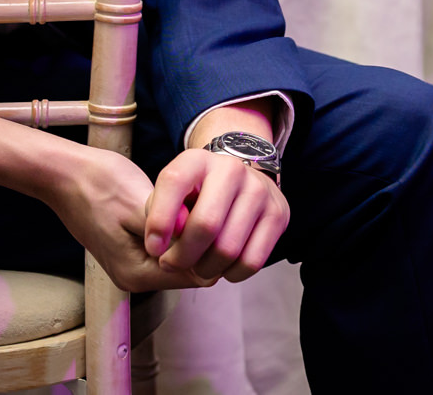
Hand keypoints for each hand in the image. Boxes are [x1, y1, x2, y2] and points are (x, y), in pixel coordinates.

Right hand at [50, 144, 213, 292]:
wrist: (63, 175)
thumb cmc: (97, 184)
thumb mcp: (137, 204)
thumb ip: (170, 228)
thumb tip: (203, 241)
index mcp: (138, 273)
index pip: (196, 274)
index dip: (211, 247)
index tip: (215, 214)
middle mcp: (135, 278)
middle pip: (189, 269)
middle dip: (202, 241)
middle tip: (202, 204)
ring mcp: (132, 266)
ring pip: (179, 258)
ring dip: (188, 234)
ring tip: (187, 201)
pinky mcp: (131, 252)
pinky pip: (165, 248)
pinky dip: (175, 231)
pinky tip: (174, 205)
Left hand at [142, 148, 289, 284]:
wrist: (238, 181)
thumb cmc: (197, 194)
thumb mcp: (172, 195)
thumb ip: (158, 212)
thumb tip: (172, 237)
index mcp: (198, 160)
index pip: (173, 182)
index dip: (158, 221)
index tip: (154, 249)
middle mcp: (231, 169)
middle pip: (206, 224)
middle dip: (183, 256)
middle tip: (172, 264)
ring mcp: (259, 191)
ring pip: (228, 249)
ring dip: (205, 269)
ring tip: (197, 266)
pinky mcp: (278, 214)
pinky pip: (252, 261)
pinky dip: (231, 274)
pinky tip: (221, 267)